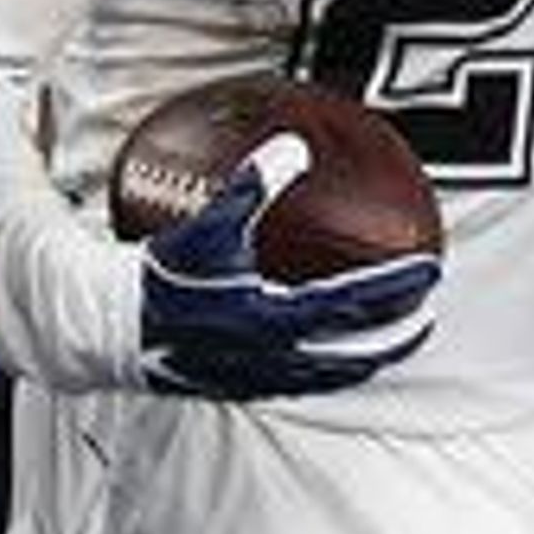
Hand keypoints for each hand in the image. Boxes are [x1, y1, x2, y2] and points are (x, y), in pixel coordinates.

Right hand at [139, 136, 438, 400]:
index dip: (396, 286)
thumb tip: (293, 146)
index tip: (431, 271)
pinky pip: (294, 385)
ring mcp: (253, 378)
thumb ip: (252, 186)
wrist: (102, 328)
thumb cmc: (156, 275)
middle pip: (353, 354)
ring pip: (326, 376)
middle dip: (395, 339)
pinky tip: (324, 359)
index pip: (354, 302)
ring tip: (386, 346)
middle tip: (427, 320)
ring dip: (362, 361)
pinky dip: (322, 373)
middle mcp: (271, 356)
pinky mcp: (232, 387)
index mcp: (272, 317)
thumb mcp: (207, 226)